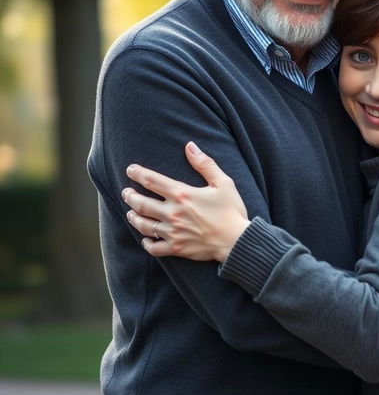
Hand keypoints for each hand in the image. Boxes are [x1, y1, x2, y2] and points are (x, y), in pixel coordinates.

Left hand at [122, 142, 249, 261]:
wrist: (237, 241)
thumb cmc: (231, 210)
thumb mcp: (223, 182)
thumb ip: (204, 163)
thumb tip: (190, 146)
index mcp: (182, 194)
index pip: (152, 181)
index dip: (138, 173)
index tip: (130, 170)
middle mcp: (173, 213)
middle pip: (142, 203)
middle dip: (130, 196)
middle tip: (126, 192)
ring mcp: (172, 232)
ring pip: (144, 225)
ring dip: (134, 217)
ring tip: (130, 212)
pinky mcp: (176, 248)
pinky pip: (153, 248)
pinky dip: (147, 243)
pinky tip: (145, 239)